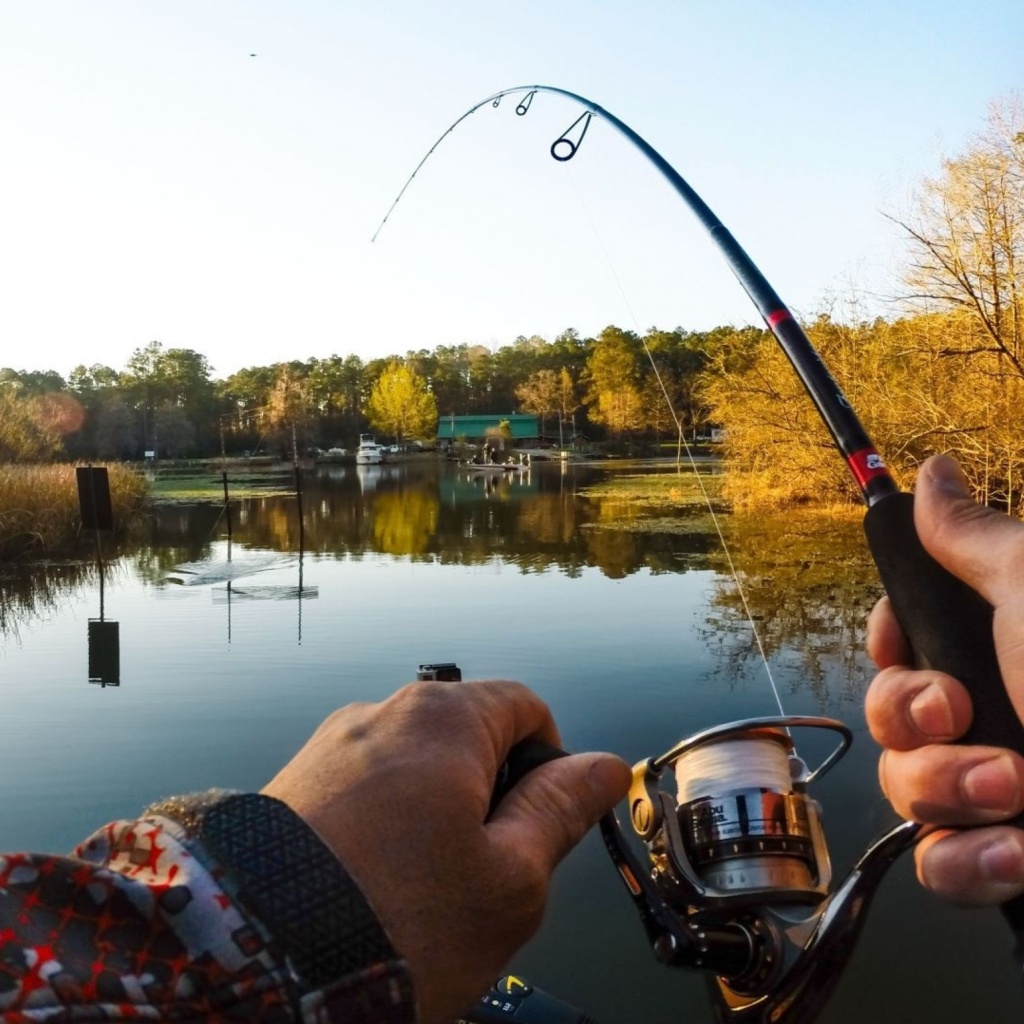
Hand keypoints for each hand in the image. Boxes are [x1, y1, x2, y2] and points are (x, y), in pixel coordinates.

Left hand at [261, 679, 630, 1023]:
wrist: (255, 966)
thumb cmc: (399, 923)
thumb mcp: (511, 877)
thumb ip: (561, 809)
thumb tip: (604, 766)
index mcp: (445, 718)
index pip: (527, 707)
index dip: (550, 764)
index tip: (540, 826)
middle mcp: (383, 712)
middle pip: (469, 736)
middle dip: (490, 795)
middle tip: (482, 873)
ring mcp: (331, 746)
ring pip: (417, 767)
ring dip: (436, 816)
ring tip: (420, 891)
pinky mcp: (293, 782)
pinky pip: (366, 789)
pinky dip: (386, 827)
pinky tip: (374, 886)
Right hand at [865, 454, 1023, 904]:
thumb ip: (970, 536)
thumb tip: (935, 469)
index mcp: (995, 645)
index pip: (899, 639)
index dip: (886, 642)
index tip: (900, 643)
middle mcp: (992, 711)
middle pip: (886, 712)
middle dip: (910, 717)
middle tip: (962, 711)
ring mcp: (998, 789)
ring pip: (903, 787)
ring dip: (945, 788)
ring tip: (1015, 789)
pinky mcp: (1010, 860)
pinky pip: (941, 865)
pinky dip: (967, 862)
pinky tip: (1016, 852)